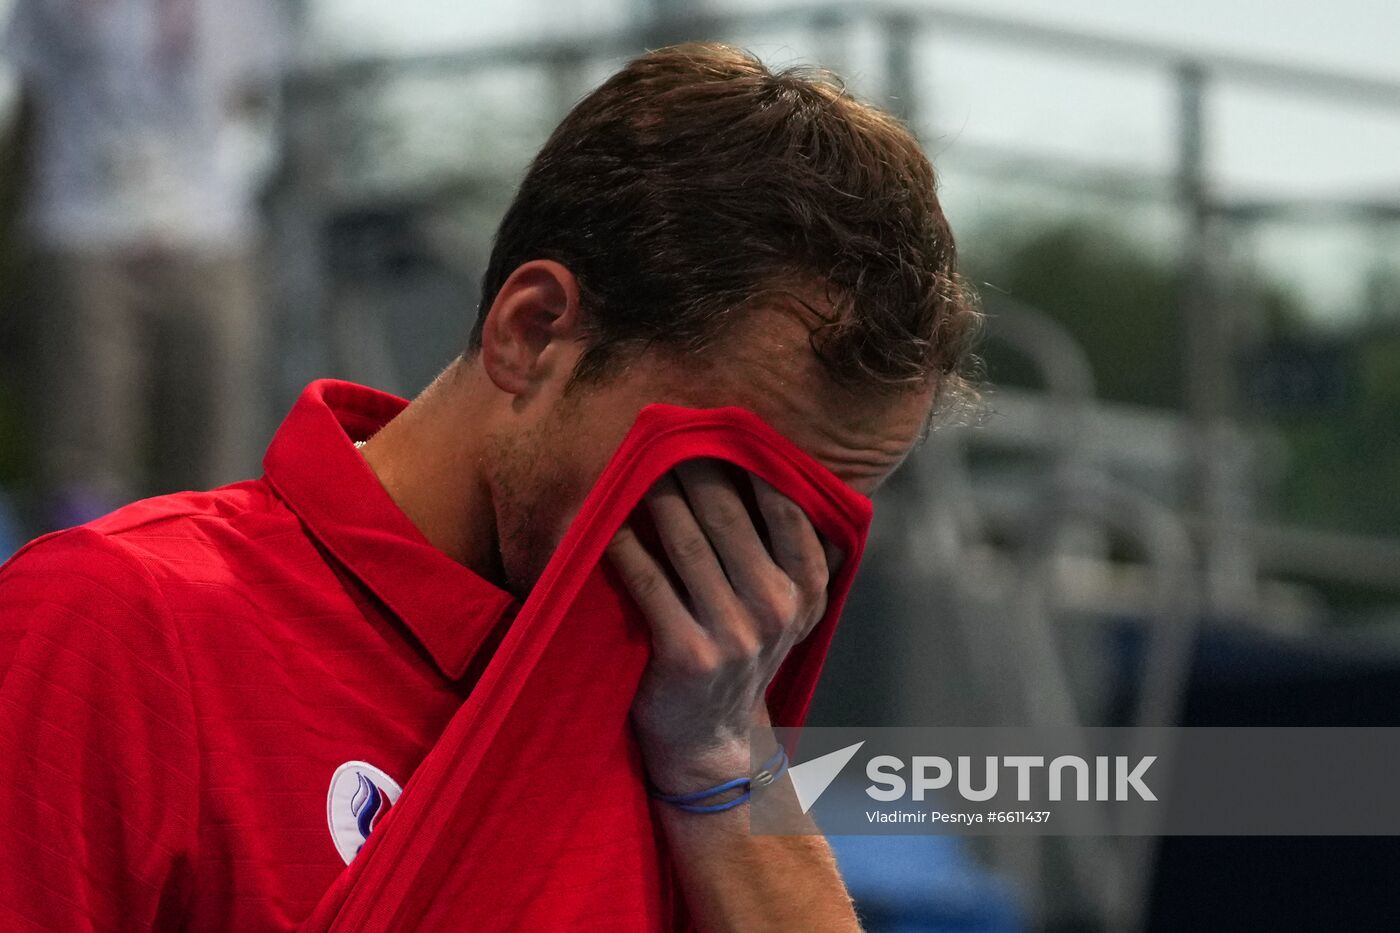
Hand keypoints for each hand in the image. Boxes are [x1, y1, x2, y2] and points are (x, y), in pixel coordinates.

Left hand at [607, 459, 838, 790]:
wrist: (711, 738)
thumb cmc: (742, 649)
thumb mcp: (786, 605)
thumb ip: (784, 547)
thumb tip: (762, 461)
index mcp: (808, 588)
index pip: (785, 506)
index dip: (750, 462)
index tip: (720, 428)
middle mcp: (776, 607)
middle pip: (727, 514)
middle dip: (692, 466)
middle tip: (666, 434)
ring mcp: (733, 633)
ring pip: (685, 540)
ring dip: (654, 495)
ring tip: (635, 464)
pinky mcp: (686, 653)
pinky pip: (647, 582)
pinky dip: (623, 547)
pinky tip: (606, 523)